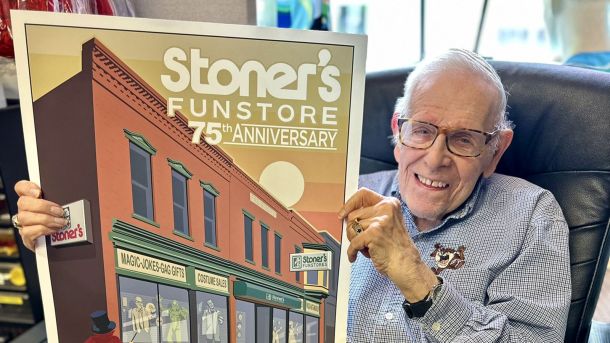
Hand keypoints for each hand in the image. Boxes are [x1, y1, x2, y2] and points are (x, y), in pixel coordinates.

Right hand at [13, 180, 66, 250]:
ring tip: (60, 222)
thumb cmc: (59, 219)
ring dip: (46, 220)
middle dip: (43, 206)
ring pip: (25, 217)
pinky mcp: (26, 236)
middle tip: (59, 211)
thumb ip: (58, 199)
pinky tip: (53, 230)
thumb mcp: (59, 207)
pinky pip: (28, 232)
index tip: (39, 192)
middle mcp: (24, 210)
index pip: (21, 187)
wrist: (58, 241)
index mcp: (31, 198)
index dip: (27, 188)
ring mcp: (23, 223)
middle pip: (23, 202)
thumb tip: (68, 196)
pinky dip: (43, 230)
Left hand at [338, 187, 438, 301]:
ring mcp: (380, 220)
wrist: (406, 265)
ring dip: (355, 241)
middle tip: (362, 240)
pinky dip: (352, 252)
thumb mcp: (387, 223)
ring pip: (351, 228)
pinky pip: (353, 242)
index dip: (349, 203)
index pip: (363, 194)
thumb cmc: (395, 248)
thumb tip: (346, 214)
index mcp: (390, 203)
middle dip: (353, 230)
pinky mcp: (374, 233)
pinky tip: (355, 256)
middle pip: (353, 215)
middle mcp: (386, 208)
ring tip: (367, 247)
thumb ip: (371, 215)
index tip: (342, 213)